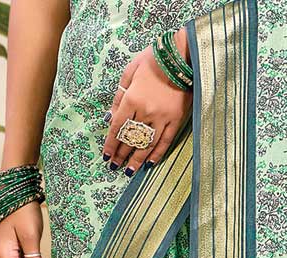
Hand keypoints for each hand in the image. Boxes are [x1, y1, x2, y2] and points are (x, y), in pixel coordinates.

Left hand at [103, 28, 191, 173]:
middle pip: (131, 138)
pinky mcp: (176, 120)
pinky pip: (165, 142)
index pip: (117, 127)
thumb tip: (109, 118)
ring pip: (147, 144)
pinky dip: (157, 154)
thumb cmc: (152, 61)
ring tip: (129, 172)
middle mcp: (146, 111)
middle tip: (115, 167)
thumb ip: (119, 95)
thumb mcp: (130, 72)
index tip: (107, 156)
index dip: (111, 144)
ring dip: (137, 159)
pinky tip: (149, 163)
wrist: (180, 57)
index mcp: (132, 98)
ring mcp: (162, 118)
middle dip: (121, 154)